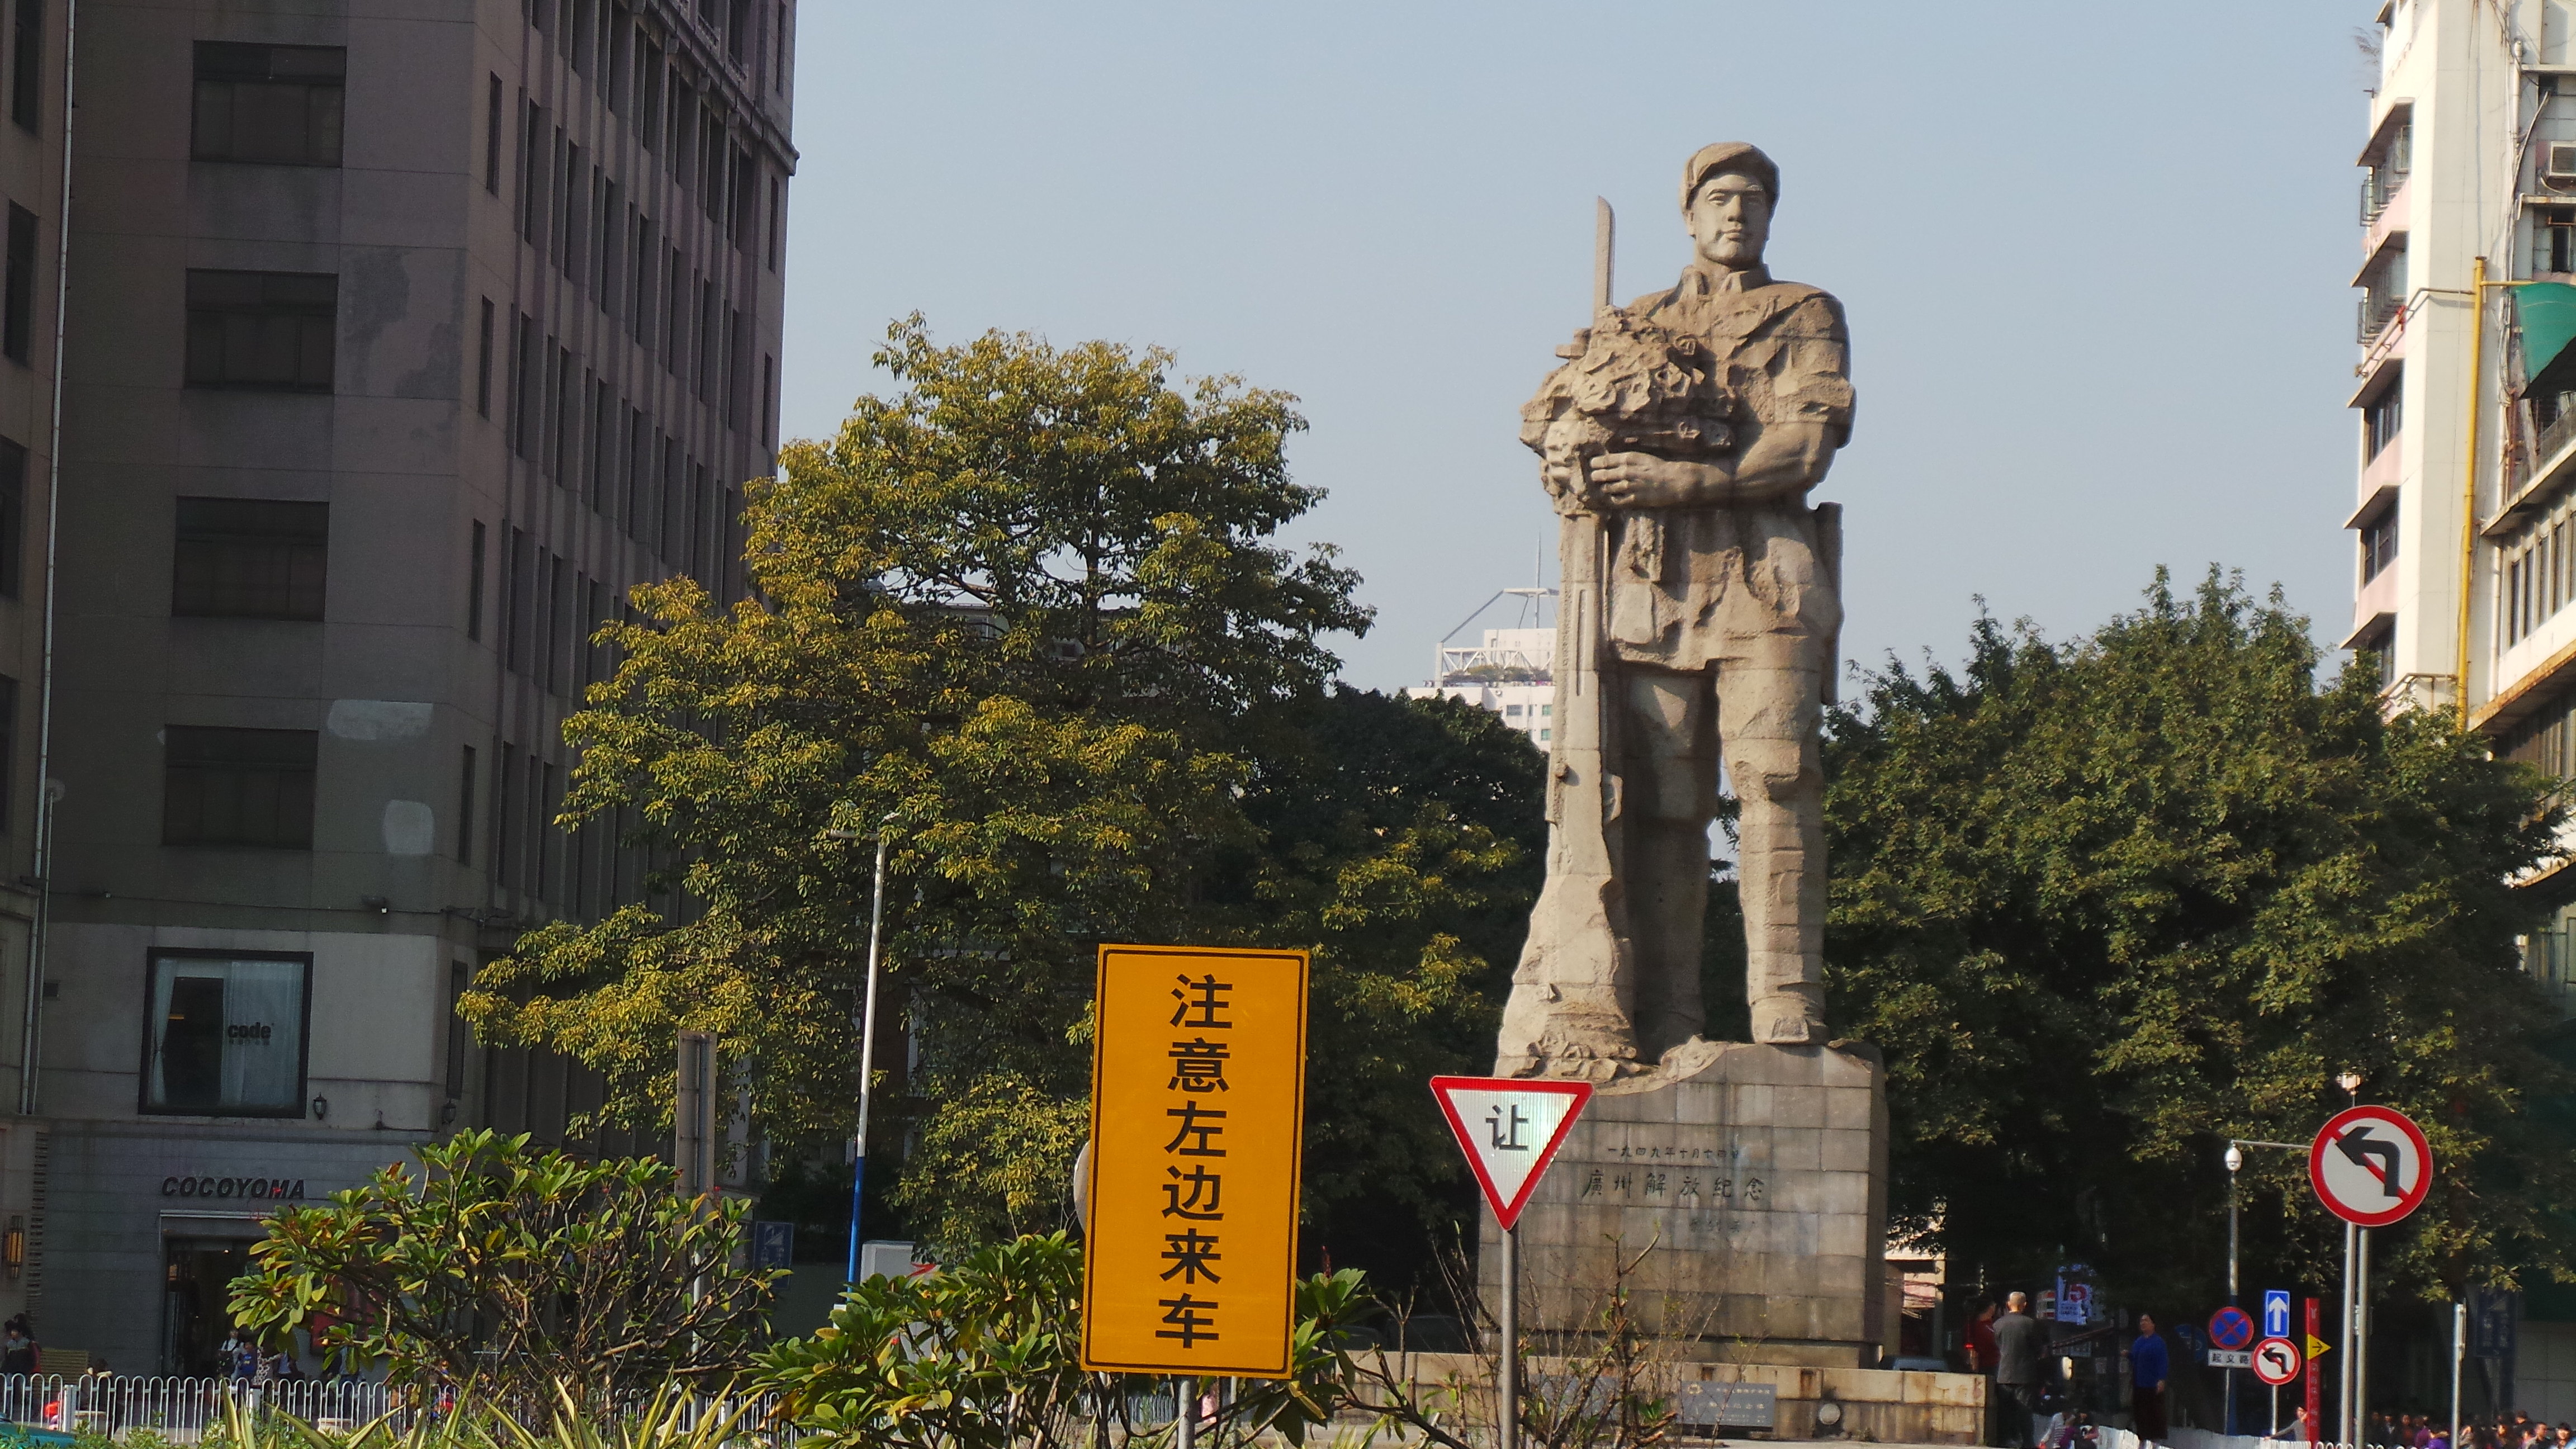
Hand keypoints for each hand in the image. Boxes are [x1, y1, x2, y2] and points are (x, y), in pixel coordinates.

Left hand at [1591, 452, 1722, 507]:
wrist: (1675, 481)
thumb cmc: (1659, 467)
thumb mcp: (1641, 457)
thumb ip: (1626, 459)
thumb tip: (1609, 461)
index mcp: (1628, 459)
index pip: (1603, 461)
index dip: (1595, 463)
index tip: (1592, 464)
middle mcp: (1626, 472)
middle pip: (1601, 475)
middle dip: (1596, 476)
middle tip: (1594, 477)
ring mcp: (1629, 486)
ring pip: (1606, 488)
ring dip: (1603, 488)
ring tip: (1602, 488)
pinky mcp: (1634, 499)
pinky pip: (1616, 501)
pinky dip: (1611, 499)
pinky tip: (1611, 498)